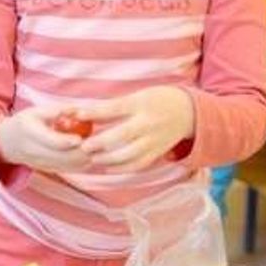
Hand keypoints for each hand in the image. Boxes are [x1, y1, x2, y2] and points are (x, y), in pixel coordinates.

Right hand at [0, 105, 92, 172]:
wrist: (8, 143)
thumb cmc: (25, 123)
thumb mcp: (36, 111)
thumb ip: (56, 111)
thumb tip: (76, 109)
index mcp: (29, 133)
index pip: (50, 141)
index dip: (66, 141)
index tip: (80, 138)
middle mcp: (35, 151)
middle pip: (63, 157)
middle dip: (82, 152)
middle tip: (99, 143)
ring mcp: (42, 163)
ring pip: (68, 165)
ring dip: (85, 159)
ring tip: (99, 148)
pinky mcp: (49, 169)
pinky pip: (69, 169)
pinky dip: (82, 163)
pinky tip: (92, 155)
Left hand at [77, 86, 194, 172]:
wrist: (189, 111)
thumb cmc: (156, 100)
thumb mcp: (136, 96)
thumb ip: (112, 106)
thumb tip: (80, 112)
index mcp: (140, 104)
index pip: (113, 109)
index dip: (93, 112)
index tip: (76, 115)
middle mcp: (148, 123)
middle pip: (121, 135)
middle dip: (100, 142)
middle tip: (83, 146)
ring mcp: (154, 140)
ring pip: (130, 154)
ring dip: (109, 159)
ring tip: (93, 158)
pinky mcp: (158, 152)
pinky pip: (139, 164)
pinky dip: (122, 168)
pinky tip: (107, 167)